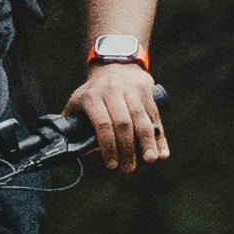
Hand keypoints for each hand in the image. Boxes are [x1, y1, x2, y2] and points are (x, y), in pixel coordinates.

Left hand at [76, 54, 171, 170]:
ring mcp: (132, 90)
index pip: (102, 124)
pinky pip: (155, 117)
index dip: (108, 146)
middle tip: (129, 168)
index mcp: (92, 96)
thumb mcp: (77, 102)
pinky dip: (160, 137)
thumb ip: (73, 125)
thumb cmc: (93, 92)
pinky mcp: (147, 92)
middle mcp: (113, 91)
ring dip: (147, 143)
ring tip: (149, 160)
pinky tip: (163, 152)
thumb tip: (69, 150)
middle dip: (127, 149)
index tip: (111, 164)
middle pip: (124, 123)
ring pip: (142, 119)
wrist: (114, 64)